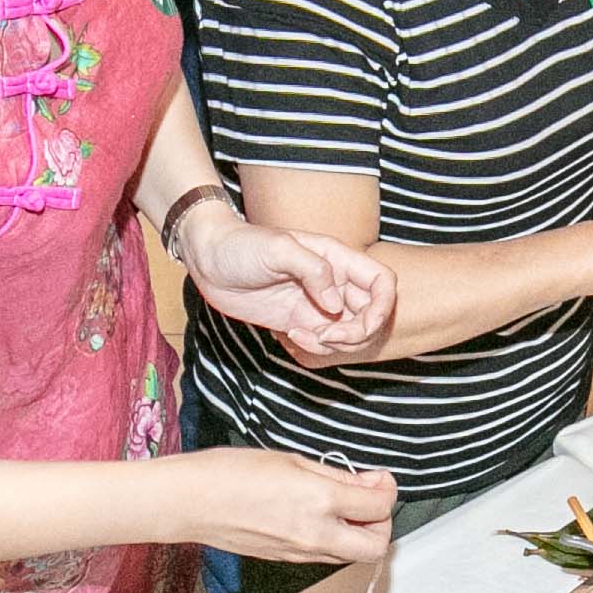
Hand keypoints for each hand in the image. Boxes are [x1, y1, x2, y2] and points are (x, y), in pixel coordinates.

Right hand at [171, 443, 398, 565]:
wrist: (191, 502)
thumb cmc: (232, 472)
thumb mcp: (292, 461)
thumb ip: (337, 476)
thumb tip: (369, 484)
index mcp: (319, 501)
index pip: (379, 507)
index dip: (387, 489)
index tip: (379, 478)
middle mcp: (315, 535)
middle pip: (376, 547)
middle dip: (382, 524)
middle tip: (369, 500)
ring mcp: (301, 554)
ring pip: (352, 555)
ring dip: (359, 534)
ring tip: (342, 507)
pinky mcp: (286, 561)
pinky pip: (326, 556)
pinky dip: (334, 539)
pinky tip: (318, 516)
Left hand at [177, 197, 395, 360]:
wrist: (208, 259)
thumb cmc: (241, 244)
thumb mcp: (279, 249)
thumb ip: (313, 270)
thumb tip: (336, 305)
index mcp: (337, 258)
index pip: (382, 282)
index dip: (383, 306)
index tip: (362, 324)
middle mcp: (334, 282)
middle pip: (371, 314)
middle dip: (357, 333)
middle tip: (326, 336)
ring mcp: (318, 304)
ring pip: (350, 333)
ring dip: (336, 345)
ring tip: (302, 337)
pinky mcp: (299, 321)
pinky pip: (323, 342)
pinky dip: (315, 348)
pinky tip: (290, 337)